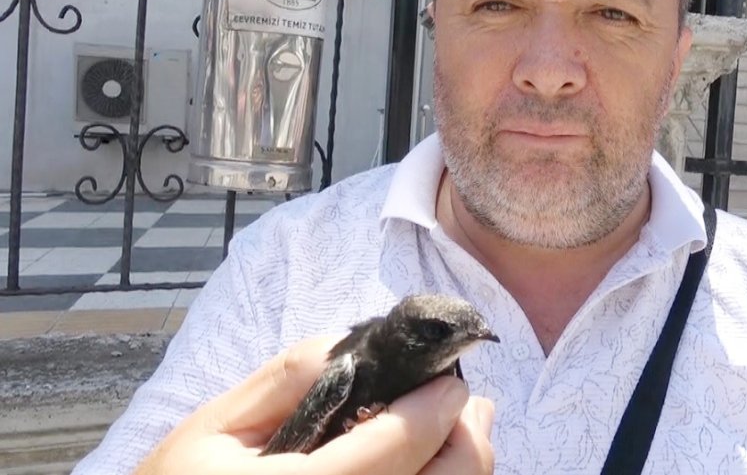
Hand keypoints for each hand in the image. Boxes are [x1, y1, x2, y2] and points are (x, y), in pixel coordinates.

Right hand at [134, 336, 494, 474]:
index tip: (450, 381)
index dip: (430, 413)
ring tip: (461, 430)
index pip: (388, 454)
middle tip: (469, 405)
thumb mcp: (215, 426)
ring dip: (463, 469)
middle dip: (465, 445)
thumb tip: (360, 346)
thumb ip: (288, 381)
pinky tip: (434, 465)